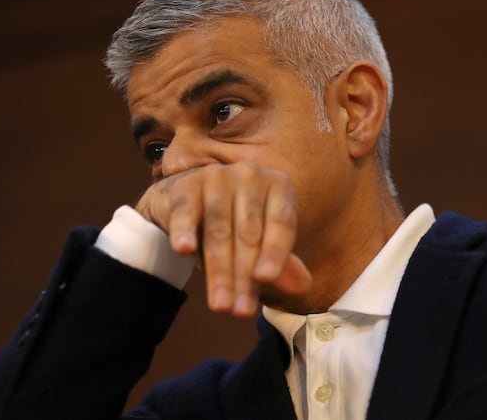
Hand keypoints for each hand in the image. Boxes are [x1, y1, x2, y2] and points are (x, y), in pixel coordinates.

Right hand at [135, 162, 311, 316]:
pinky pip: (186, 212)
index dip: (275, 252)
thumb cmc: (236, 227)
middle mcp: (250, 176)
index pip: (282, 223)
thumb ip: (282, 266)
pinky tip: (184, 250)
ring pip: (219, 231)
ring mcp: (216, 177)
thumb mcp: (263, 245)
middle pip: (249, 233)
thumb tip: (302, 287)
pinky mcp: (185, 187)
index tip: (267, 279)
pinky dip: (184, 231)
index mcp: (279, 186)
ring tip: (220, 305)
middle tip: (239, 311)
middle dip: (243, 276)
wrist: (189, 206)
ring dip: (218, 271)